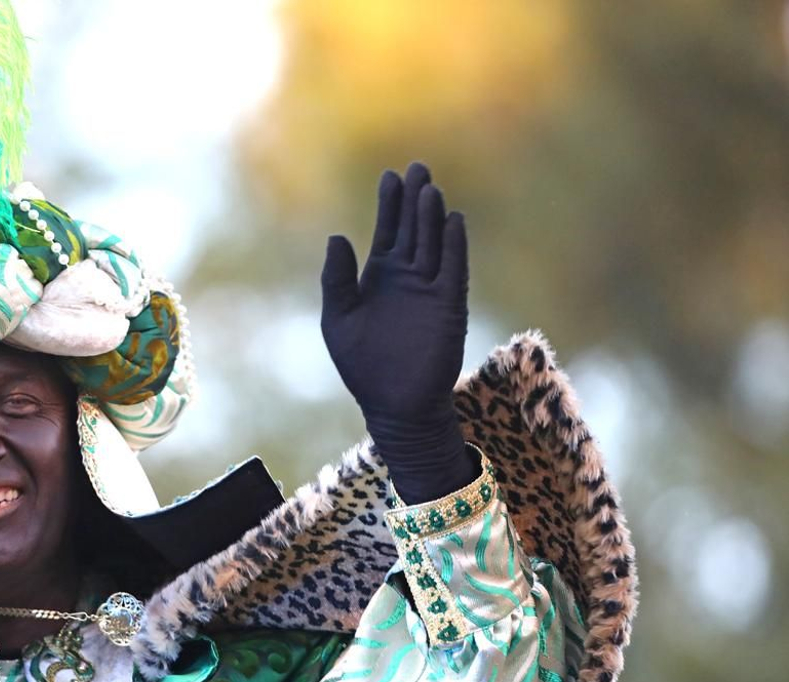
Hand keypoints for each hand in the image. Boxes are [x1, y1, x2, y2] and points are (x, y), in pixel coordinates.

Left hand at [319, 162, 473, 502]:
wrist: (395, 405)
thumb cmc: (363, 366)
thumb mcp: (338, 319)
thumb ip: (337, 279)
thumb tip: (338, 236)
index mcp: (378, 279)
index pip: (388, 232)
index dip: (390, 205)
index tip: (390, 176)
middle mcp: (407, 278)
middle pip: (412, 229)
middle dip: (413, 200)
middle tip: (417, 167)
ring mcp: (430, 290)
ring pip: (433, 244)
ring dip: (432, 217)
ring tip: (429, 188)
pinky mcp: (449, 306)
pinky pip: (453, 269)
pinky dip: (454, 245)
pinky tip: (452, 220)